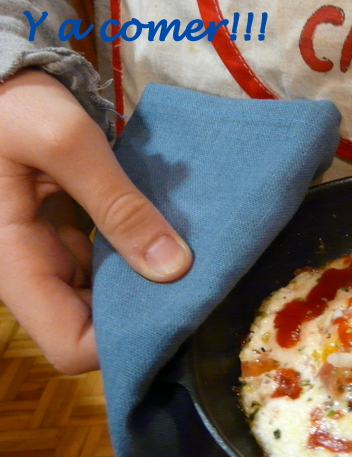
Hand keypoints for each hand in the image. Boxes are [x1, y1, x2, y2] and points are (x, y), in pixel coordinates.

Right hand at [0, 70, 191, 373]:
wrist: (1, 82)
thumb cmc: (18, 107)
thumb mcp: (68, 143)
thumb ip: (119, 205)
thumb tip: (175, 268)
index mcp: (13, 265)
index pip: (69, 346)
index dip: (121, 342)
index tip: (175, 312)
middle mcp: (32, 274)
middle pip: (94, 330)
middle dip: (144, 315)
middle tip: (198, 288)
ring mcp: (51, 259)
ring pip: (106, 301)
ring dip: (146, 288)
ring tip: (192, 264)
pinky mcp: (68, 240)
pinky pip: (109, 270)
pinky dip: (139, 261)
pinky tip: (169, 242)